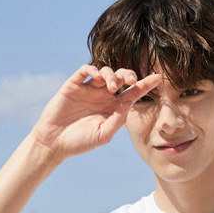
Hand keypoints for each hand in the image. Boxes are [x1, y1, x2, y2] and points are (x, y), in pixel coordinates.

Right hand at [30, 65, 161, 162]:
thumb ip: (117, 120)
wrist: (55, 143)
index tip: (158, 77)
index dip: (145, 85)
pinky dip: (92, 69)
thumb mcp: (103, 135)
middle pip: (120, 78)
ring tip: (111, 87)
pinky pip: (85, 71)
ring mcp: (88, 89)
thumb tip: (129, 104)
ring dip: (111, 75)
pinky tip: (97, 76)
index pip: (132, 93)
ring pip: (105, 71)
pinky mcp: (73, 86)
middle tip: (131, 80)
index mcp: (113, 108)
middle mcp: (102, 96)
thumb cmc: (80, 142)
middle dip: (128, 75)